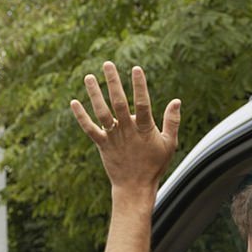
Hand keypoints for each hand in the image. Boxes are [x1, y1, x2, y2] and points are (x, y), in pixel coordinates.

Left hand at [70, 62, 180, 195]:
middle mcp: (127, 130)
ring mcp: (113, 137)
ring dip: (94, 94)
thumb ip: (172, 122)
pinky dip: (81, 116)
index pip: (143, 103)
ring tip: (88, 77)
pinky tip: (74, 102)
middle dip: (113, 82)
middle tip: (107, 64)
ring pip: (102, 113)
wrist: (135, 187)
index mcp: (145, 129)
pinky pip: (89, 129)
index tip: (136, 68)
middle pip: (119, 103)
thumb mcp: (169, 144)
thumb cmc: (154, 165)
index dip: (139, 86)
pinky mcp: (102, 145)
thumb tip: (176, 101)